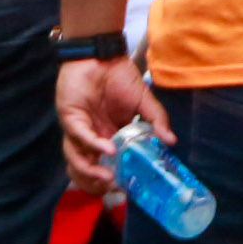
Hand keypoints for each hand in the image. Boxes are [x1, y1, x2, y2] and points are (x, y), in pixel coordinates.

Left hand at [55, 56, 164, 197]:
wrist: (102, 53)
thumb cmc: (119, 76)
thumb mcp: (144, 101)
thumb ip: (157, 120)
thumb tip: (171, 141)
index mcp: (108, 137)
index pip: (104, 166)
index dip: (110, 181)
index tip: (127, 190)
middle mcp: (91, 137)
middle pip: (85, 169)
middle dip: (95, 184)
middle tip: (114, 189)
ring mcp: (79, 128)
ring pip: (76, 158)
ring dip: (89, 172)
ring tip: (109, 178)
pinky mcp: (70, 116)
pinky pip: (78, 135)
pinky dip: (93, 144)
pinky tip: (109, 149)